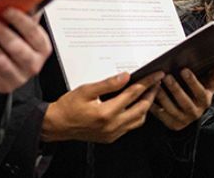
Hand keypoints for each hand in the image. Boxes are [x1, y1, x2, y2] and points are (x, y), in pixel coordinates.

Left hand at [0, 8, 51, 94]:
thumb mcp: (22, 34)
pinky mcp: (1, 85)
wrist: (2, 75)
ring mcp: (17, 78)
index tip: (6, 10)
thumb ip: (24, 18)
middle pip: (15, 47)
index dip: (19, 20)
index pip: (33, 32)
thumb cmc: (13, 48)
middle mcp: (33, 64)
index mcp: (42, 48)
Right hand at [42, 71, 163, 143]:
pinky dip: (137, 116)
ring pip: (139, 120)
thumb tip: (125, 76)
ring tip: (148, 94)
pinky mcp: (111, 137)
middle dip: (151, 94)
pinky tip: (135, 107)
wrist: (57, 125)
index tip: (156, 75)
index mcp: (106, 112)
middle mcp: (112, 125)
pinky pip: (130, 127)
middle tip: (156, 83)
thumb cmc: (68, 107)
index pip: (133, 94)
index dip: (147, 83)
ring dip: (146, 107)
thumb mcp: (86, 90)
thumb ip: (108, 84)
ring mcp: (113, 133)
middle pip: (141, 109)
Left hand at [150, 63, 213, 130]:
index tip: (183, 70)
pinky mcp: (172, 124)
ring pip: (171, 108)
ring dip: (162, 96)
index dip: (192, 81)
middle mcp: (195, 112)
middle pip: (184, 101)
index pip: (200, 92)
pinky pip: (161, 115)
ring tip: (155, 84)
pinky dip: (154, 106)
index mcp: (205, 101)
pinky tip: (148, 95)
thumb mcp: (208, 85)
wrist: (192, 113)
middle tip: (166, 76)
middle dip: (175, 88)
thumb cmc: (199, 94)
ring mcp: (183, 120)